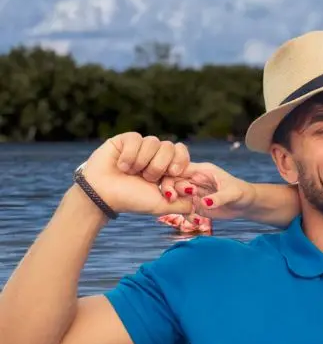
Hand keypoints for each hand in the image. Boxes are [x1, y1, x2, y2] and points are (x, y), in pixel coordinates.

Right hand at [78, 132, 198, 216]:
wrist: (103, 196)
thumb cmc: (131, 200)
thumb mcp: (162, 205)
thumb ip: (183, 204)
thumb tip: (199, 202)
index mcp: (165, 167)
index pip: (182, 153)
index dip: (179, 163)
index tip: (171, 175)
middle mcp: (154, 155)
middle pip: (170, 146)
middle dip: (160, 165)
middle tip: (149, 177)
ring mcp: (140, 147)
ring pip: (154, 142)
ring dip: (143, 161)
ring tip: (132, 173)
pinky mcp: (125, 140)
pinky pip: (137, 138)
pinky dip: (130, 155)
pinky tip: (121, 165)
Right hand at [159, 162, 256, 219]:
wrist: (246, 205)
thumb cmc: (242, 193)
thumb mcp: (233, 194)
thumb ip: (219, 198)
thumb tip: (205, 203)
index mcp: (201, 171)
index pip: (178, 168)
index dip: (170, 176)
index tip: (173, 189)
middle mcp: (194, 180)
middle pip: (171, 180)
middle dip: (169, 190)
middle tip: (174, 199)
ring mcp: (193, 193)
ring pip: (174, 195)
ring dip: (175, 204)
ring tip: (188, 211)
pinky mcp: (194, 205)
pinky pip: (182, 209)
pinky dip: (186, 215)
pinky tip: (197, 221)